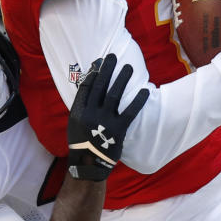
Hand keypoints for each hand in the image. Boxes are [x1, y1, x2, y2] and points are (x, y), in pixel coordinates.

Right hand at [67, 54, 148, 180]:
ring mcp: (104, 122)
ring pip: (115, 95)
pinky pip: (130, 112)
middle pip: (100, 86)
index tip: (100, 62)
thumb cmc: (82, 142)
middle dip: (107, 69)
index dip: (94, 72)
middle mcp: (90, 114)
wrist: (88, 164)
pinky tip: (145, 91)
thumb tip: (91, 88)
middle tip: (113, 56)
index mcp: (78, 111)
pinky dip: (138, 101)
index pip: (86, 86)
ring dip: (122, 79)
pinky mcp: (118, 130)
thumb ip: (82, 107)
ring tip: (128, 67)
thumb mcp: (75, 123)